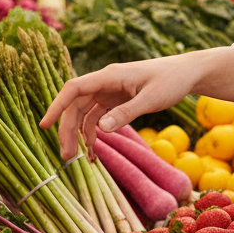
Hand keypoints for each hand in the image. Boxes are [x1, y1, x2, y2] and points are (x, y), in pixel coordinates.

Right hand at [40, 46, 233, 160]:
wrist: (189, 73)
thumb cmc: (172, 80)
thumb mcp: (152, 98)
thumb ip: (126, 113)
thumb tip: (101, 128)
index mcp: (111, 76)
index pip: (74, 88)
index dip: (57, 106)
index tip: (44, 125)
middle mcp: (106, 82)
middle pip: (76, 105)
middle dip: (68, 129)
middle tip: (66, 156)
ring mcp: (111, 91)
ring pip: (85, 112)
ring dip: (80, 134)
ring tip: (79, 159)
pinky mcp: (118, 100)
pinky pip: (99, 117)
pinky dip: (95, 133)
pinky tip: (94, 151)